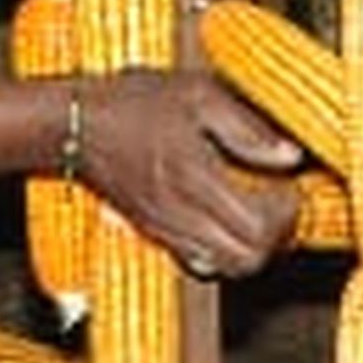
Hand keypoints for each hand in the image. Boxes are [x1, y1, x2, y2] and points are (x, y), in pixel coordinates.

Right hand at [59, 67, 307, 279]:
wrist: (74, 124)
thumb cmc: (131, 103)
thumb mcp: (196, 95)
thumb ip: (246, 128)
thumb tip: (289, 155)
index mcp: (194, 178)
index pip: (258, 227)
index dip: (286, 213)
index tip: (289, 185)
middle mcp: (180, 214)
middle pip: (247, 259)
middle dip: (275, 236)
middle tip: (279, 202)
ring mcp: (165, 230)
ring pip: (226, 267)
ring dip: (251, 246)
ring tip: (255, 210)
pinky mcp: (154, 234)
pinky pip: (199, 261)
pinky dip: (222, 249)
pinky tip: (222, 217)